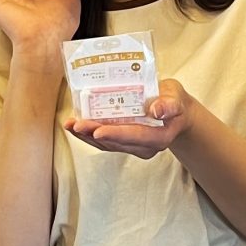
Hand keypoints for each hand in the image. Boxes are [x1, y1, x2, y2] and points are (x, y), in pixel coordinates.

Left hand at [67, 78, 193, 157]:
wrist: (175, 112)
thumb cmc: (175, 101)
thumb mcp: (176, 97)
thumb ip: (169, 104)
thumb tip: (156, 110)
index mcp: (159, 137)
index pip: (136, 136)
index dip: (116, 134)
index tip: (98, 131)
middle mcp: (145, 147)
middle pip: (116, 142)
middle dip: (94, 134)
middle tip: (76, 125)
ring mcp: (134, 148)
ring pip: (107, 144)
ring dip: (87, 136)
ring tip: (69, 125)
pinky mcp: (124, 144)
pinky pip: (105, 142)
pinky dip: (89, 135)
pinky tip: (75, 127)